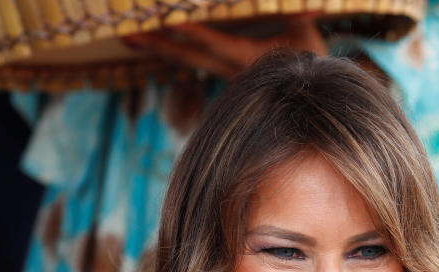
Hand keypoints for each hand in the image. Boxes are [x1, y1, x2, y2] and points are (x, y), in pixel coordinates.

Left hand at [123, 16, 327, 79]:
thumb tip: (305, 5)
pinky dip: (169, 51)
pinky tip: (151, 44)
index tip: (172, 20)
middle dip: (158, 43)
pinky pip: (190, 60)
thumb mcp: (307, 34)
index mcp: (248, 58)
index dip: (195, 31)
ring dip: (156, 48)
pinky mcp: (220, 71)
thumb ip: (300, 14)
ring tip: (127, 38)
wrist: (309, 95)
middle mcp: (229, 69)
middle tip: (127, 34)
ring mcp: (222, 72)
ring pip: (184, 59)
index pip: (216, 42)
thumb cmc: (311, 61)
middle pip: (187, 56)